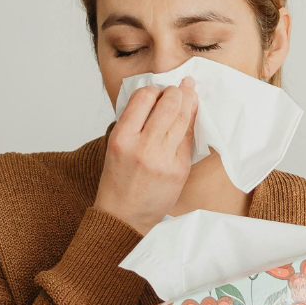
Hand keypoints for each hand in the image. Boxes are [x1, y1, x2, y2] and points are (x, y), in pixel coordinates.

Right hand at [95, 79, 197, 234]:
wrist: (124, 217)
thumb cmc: (118, 181)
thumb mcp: (115, 147)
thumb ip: (133, 123)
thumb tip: (155, 99)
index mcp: (122, 138)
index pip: (143, 98)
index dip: (153, 90)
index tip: (158, 90)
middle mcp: (143, 147)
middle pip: (168, 105)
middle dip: (177, 92)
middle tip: (180, 87)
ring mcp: (164, 159)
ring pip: (182, 119)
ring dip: (188, 102)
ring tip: (189, 92)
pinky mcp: (179, 170)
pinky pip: (188, 139)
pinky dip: (189, 125)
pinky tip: (190, 116)